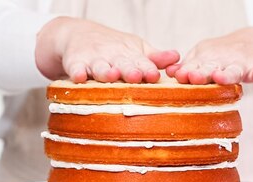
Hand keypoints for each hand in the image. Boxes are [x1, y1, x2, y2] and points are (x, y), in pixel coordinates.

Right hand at [36, 17, 179, 82]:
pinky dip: (76, 72)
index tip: (154, 75)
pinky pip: (75, 68)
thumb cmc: (114, 47)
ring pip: (100, 67)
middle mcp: (113, 56)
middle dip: (129, 70)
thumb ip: (155, 58)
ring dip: (105, 71)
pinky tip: (79, 77)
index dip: (147, 69)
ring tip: (111, 75)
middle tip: (136, 76)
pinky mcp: (75, 62)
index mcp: (130, 55)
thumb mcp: (135, 50)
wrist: (78, 33)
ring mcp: (94, 59)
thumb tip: (177, 58)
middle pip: (122, 64)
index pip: (142, 63)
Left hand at [167, 27, 252, 92]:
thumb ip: (189, 67)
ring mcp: (242, 64)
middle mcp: (224, 61)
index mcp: (207, 59)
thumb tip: (170, 72)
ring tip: (221, 78)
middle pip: (212, 68)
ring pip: (235, 70)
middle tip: (194, 78)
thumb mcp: (204, 58)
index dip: (187, 72)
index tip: (179, 76)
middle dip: (203, 73)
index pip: (195, 66)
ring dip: (227, 75)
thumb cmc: (224, 56)